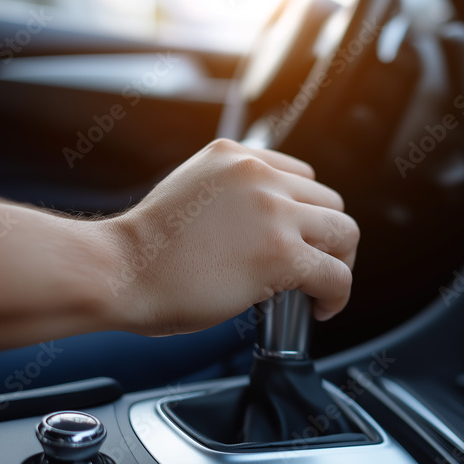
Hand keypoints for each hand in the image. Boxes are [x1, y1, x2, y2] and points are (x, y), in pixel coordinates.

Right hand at [103, 139, 358, 335]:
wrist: (119, 270)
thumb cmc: (145, 248)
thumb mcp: (192, 191)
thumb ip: (232, 196)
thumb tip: (264, 227)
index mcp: (236, 156)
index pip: (303, 176)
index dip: (307, 214)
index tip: (300, 238)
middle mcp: (260, 175)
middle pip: (330, 202)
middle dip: (328, 237)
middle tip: (315, 266)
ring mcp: (273, 212)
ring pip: (344, 231)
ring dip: (339, 261)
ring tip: (321, 286)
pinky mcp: (281, 254)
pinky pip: (335, 273)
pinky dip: (338, 294)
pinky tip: (321, 307)